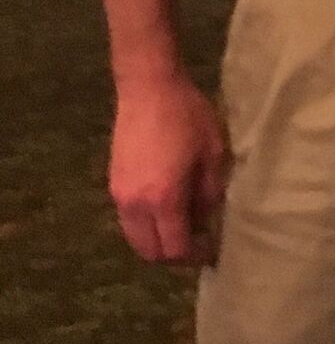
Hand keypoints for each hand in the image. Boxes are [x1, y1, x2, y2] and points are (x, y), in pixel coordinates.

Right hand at [109, 73, 228, 263]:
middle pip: (149, 251)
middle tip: (195, 242)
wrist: (148, 87)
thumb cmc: (187, 115)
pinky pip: (127, 220)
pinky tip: (164, 208)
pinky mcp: (113, 183)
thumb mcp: (213, 152)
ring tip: (181, 226)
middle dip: (173, 255)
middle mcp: (136, 204)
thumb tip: (206, 218)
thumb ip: (210, 191)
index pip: (174, 248)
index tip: (211, 251)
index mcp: (164, 199)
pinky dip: (144, 226)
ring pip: (134, 238)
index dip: (194, 255)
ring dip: (156, 241)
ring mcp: (119, 195)